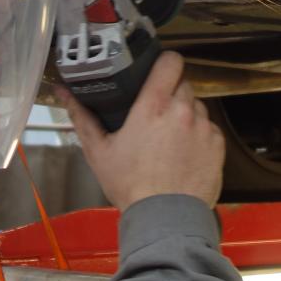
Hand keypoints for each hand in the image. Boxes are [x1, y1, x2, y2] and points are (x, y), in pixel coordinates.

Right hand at [61, 51, 223, 209]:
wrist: (165, 219)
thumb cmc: (130, 185)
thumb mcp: (99, 151)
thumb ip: (82, 116)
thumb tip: (62, 91)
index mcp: (154, 105)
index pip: (170, 61)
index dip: (164, 63)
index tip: (155, 74)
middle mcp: (183, 110)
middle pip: (182, 84)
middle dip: (170, 95)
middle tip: (156, 115)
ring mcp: (204, 127)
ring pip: (197, 106)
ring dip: (185, 116)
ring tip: (170, 140)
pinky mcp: (218, 145)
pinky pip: (209, 128)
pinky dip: (199, 136)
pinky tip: (184, 155)